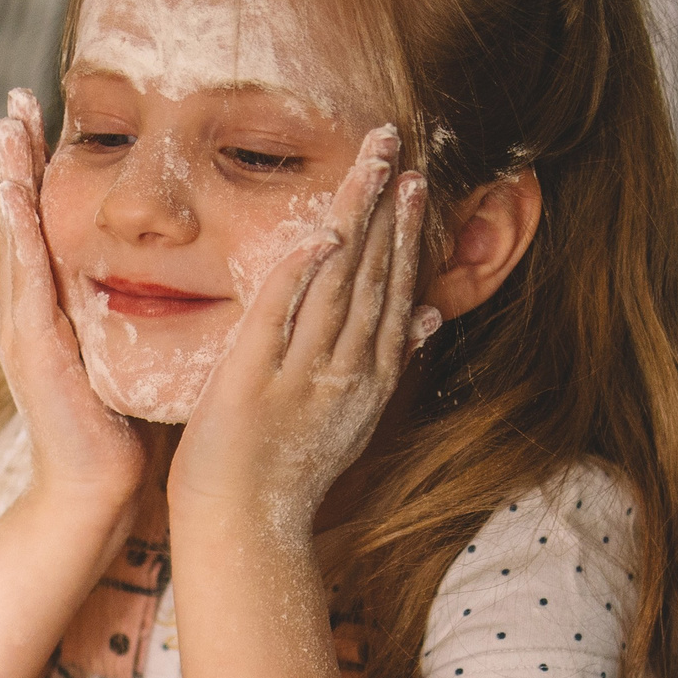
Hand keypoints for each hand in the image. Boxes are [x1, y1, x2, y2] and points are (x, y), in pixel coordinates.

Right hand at [0, 89, 151, 510]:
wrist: (93, 493)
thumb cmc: (117, 433)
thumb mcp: (125, 356)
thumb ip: (128, 316)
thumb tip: (165, 278)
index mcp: (50, 311)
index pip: (43, 226)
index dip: (40, 173)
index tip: (42, 120)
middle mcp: (27, 312)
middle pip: (18, 217)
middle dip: (16, 157)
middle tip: (14, 99)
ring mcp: (23, 327)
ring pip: (14, 236)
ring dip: (9, 178)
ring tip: (7, 127)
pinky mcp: (33, 346)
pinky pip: (23, 276)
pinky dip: (16, 232)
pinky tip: (14, 194)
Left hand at [169, 124, 437, 536]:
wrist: (245, 528)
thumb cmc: (288, 471)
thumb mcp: (353, 416)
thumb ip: (388, 361)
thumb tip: (432, 317)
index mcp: (371, 379)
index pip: (395, 292)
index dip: (406, 234)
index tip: (415, 185)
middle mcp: (346, 373)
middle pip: (373, 277)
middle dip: (389, 209)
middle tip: (399, 149)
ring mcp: (302, 378)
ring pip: (338, 286)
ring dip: (356, 224)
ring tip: (373, 169)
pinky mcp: (254, 383)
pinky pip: (280, 318)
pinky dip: (300, 275)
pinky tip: (319, 233)